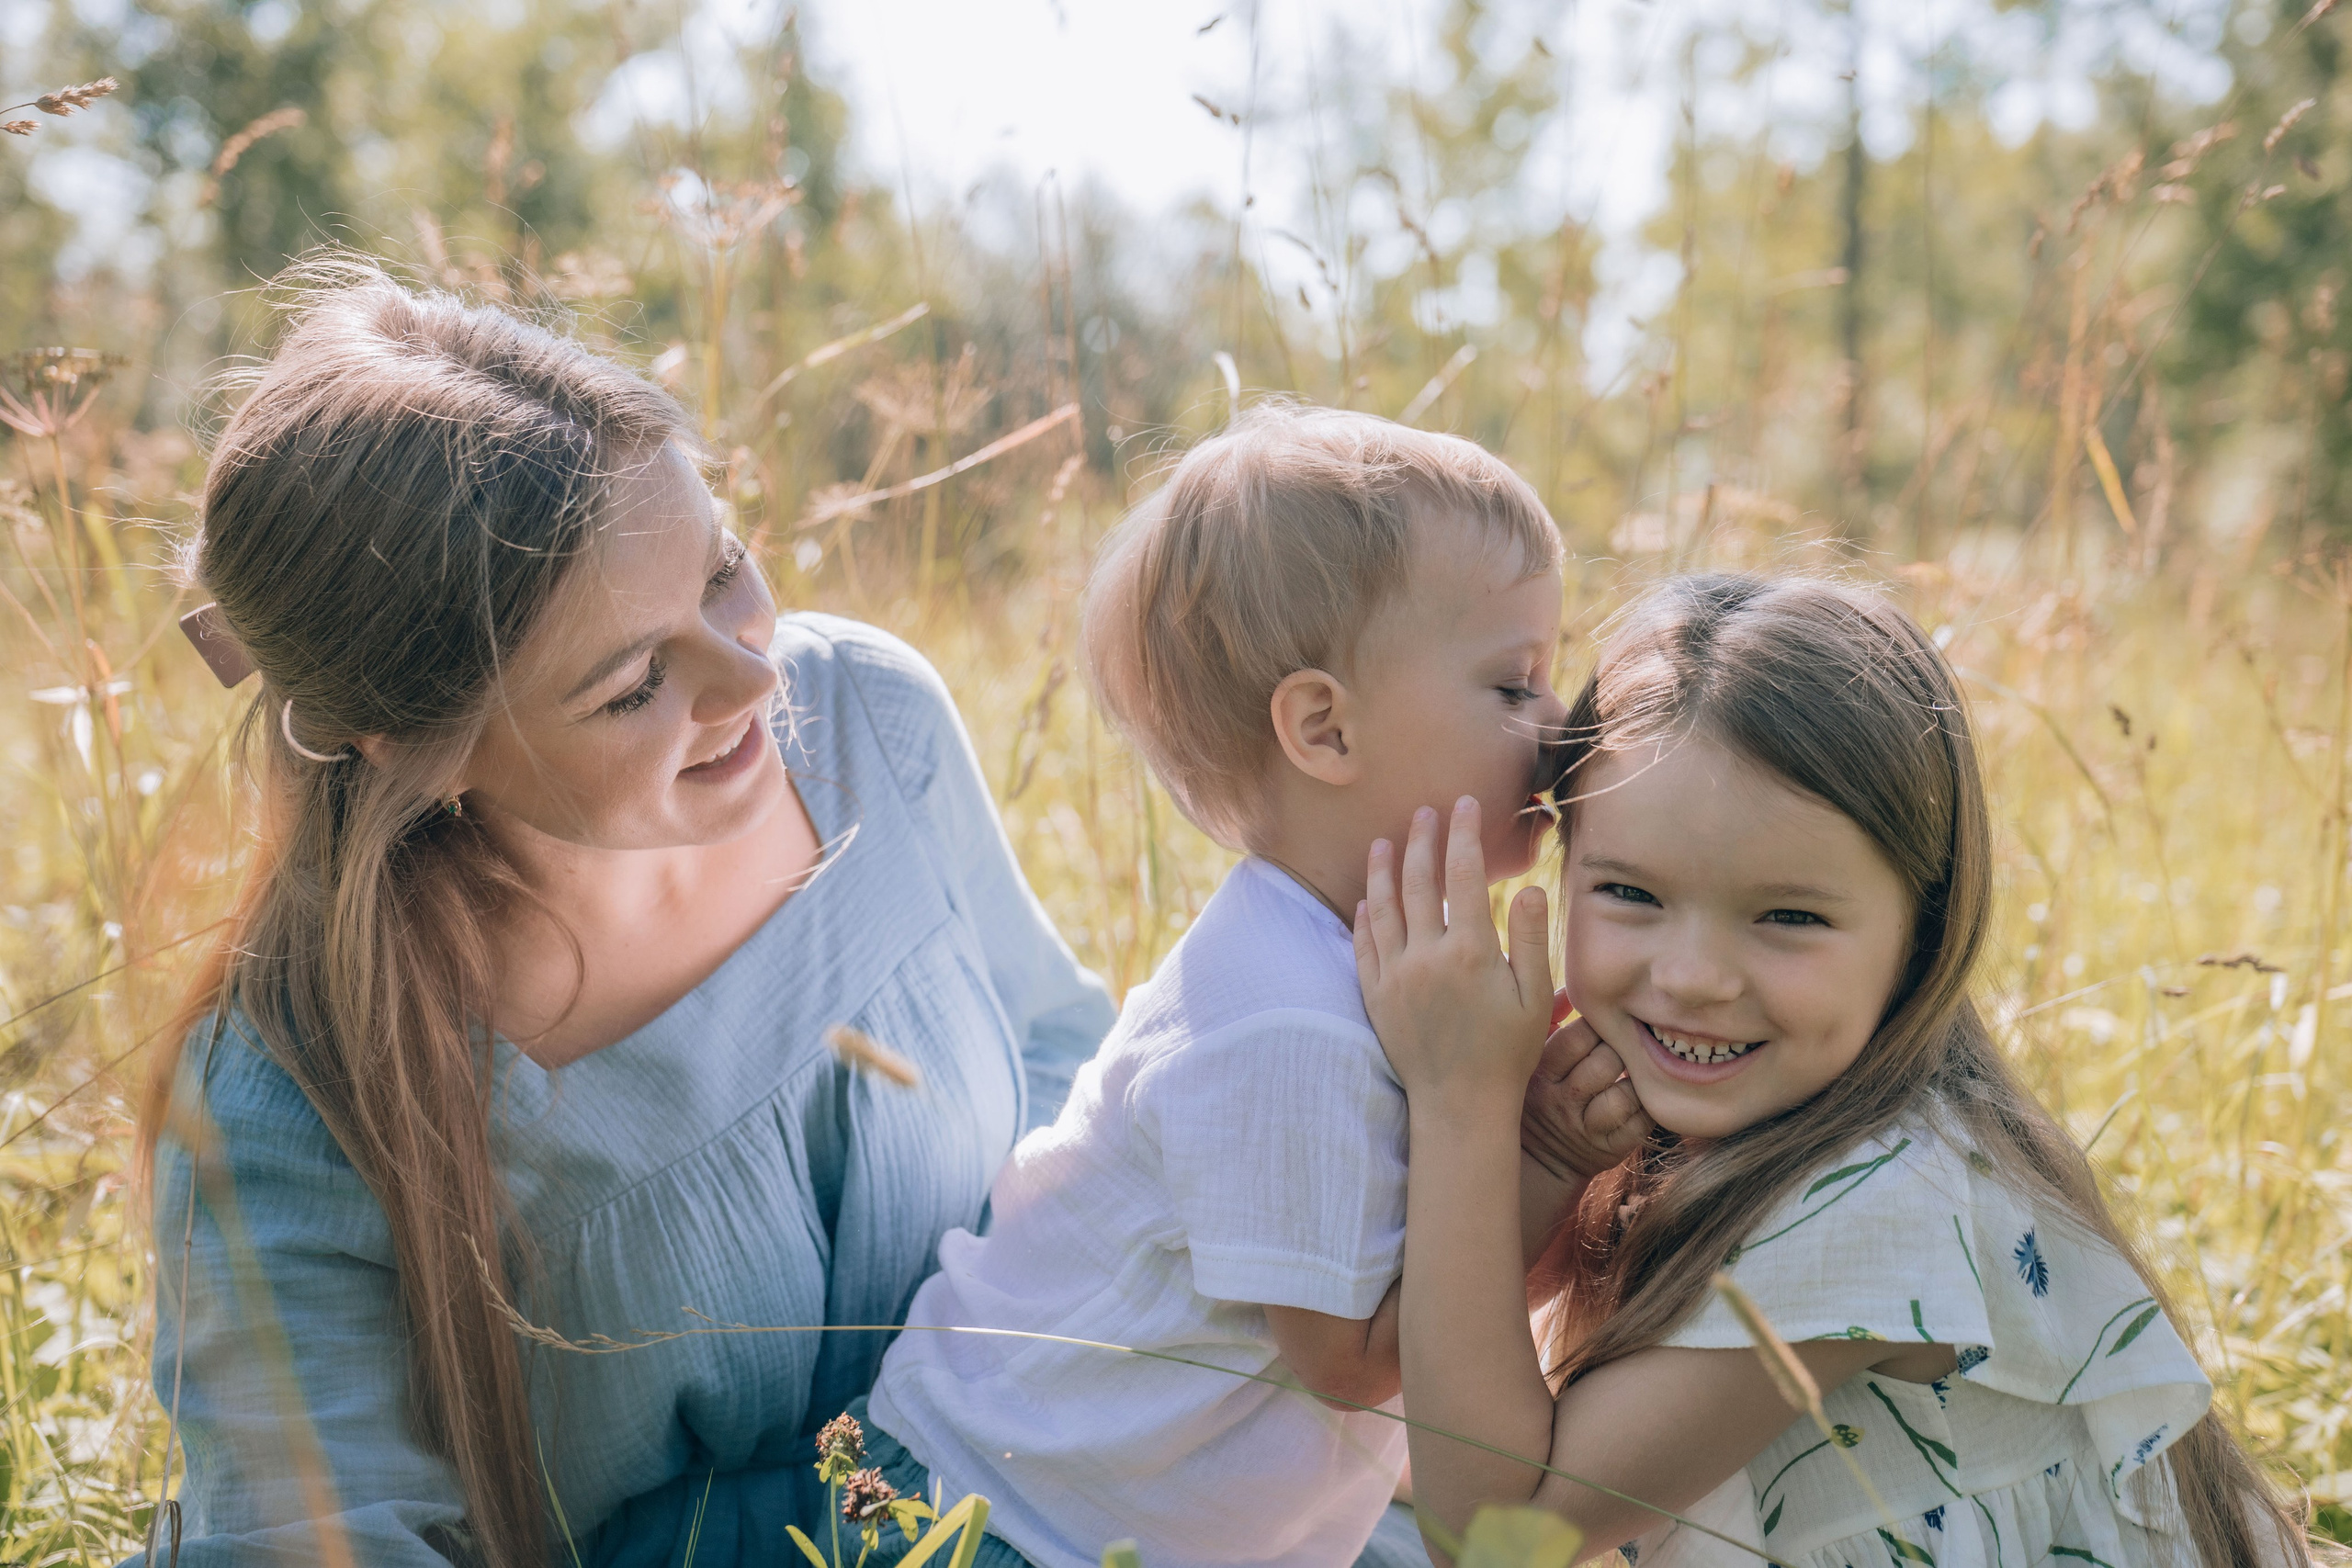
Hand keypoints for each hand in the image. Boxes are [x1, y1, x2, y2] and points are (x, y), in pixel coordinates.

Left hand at [1353, 796, 1552, 1107]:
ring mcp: (1395, 975)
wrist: (1458, 1105)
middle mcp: (1427, 956)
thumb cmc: (1507, 1053)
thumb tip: (1531, 887)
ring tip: (1382, 841)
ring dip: (1382, 869)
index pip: (1464, 875)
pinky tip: (1366, 899)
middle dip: (1422, 840)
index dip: (1464, 834)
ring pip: (1382, 907)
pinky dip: (1364, 916)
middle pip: (1419, 881)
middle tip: (1423, 811)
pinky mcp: (1375, 995)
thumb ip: (1530, 939)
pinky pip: (1363, 945)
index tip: (1464, 804)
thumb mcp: (1534, 998)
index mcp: (1471, 952)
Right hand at [1521, 1015, 1652, 1184]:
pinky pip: (1640, 1124)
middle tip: (1628, 1043)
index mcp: (1541, 1072)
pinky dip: (1647, 1107)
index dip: (1599, 1025)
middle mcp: (1560, 1101)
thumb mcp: (1533, 1058)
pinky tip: (1642, 1096)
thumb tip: (1573, 989)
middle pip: (1605, 1064)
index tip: (1607, 1021)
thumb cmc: (1542, 1091)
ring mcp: (1585, 1128)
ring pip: (1624, 1096)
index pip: (1576, 1039)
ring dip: (1636, 1081)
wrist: (1539, 1158)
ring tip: (1635, 1071)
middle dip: (1622, 1049)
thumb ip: (1549, 1020)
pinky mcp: (1609, 1149)